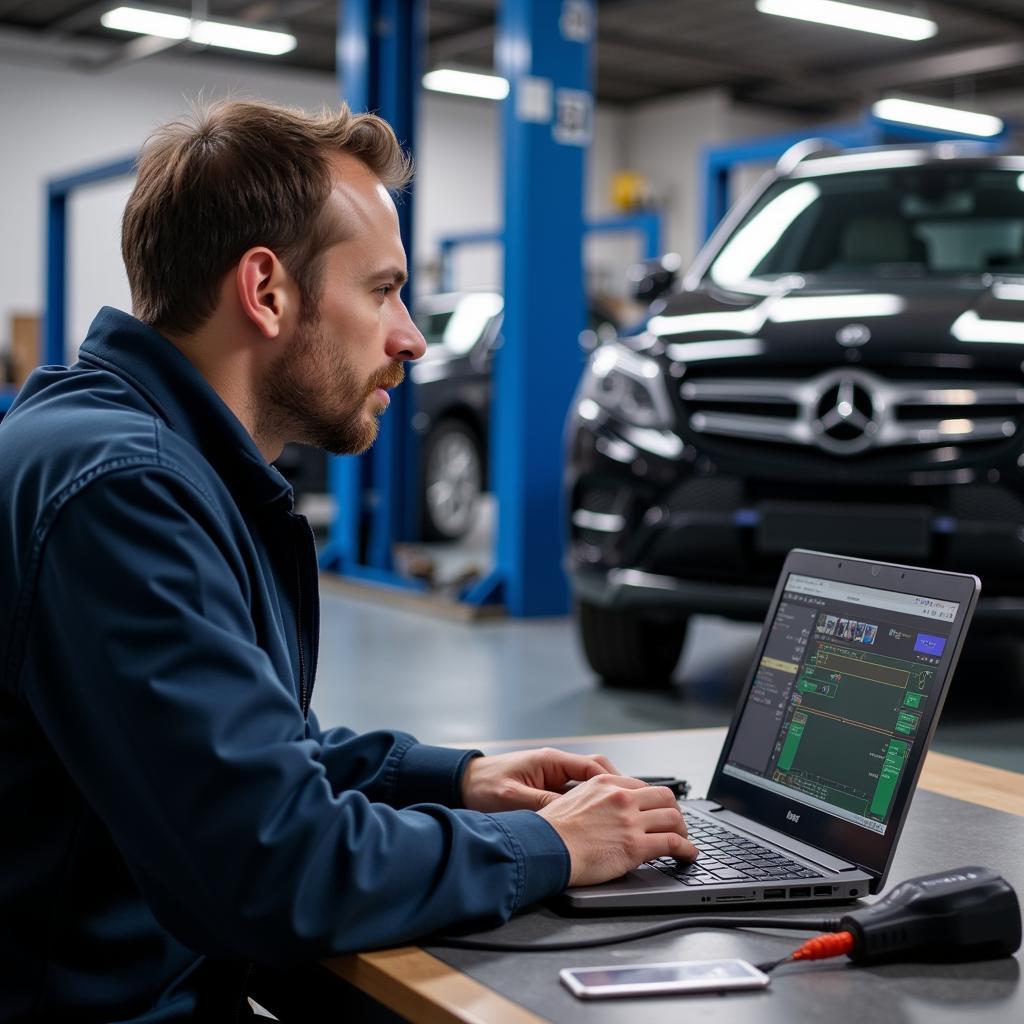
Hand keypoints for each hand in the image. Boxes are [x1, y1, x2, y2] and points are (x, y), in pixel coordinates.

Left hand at [461, 747, 619, 812]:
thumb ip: (543, 805)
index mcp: (550, 761)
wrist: (462, 782)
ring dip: (604, 797)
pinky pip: (576, 794)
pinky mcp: (546, 788)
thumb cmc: (484, 787)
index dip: (614, 783)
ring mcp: (552, 776)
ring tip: (620, 816)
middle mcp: (555, 765)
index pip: (593, 767)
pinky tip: (595, 821)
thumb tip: (571, 816)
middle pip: (597, 773)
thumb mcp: (514, 798)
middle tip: (634, 808)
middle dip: (617, 789)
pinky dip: (588, 805)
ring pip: (589, 784)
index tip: (629, 798)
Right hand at [537, 775, 697, 886]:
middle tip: (675, 824)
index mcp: (605, 783)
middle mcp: (621, 797)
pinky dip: (686, 849)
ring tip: (684, 841)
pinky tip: (688, 855)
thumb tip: (598, 811)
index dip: (653, 801)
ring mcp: (630, 821)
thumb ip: (590, 800)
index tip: (656, 811)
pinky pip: (673, 843)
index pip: (642, 786)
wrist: (545, 847)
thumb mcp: (569, 799)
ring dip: (683, 830)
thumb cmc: (549, 830)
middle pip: (664, 797)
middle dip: (674, 811)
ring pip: (673, 818)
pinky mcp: (636, 846)